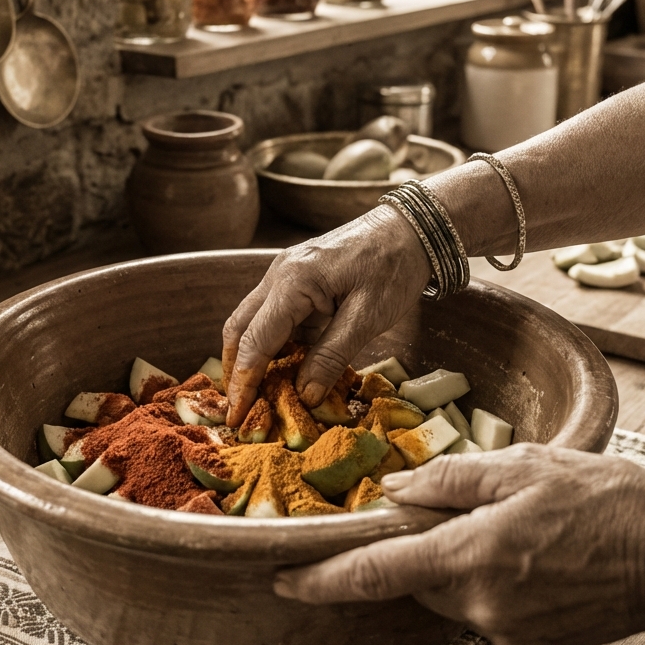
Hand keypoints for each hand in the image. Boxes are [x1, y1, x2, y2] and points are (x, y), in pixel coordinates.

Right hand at [222, 205, 430, 425]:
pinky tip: (281, 369)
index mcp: (293, 282)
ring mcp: (284, 274)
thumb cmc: (394, 267)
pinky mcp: (296, 279)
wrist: (410, 228)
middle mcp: (279, 274)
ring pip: (251, 321)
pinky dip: (271, 344)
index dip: (244, 381)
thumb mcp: (368, 317)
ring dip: (250, 357)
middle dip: (235, 370)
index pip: (255, 340)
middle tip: (238, 409)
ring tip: (256, 395)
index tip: (236, 415)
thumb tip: (303, 395)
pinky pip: (272, 315)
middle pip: (239, 328)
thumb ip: (332, 356)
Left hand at [273, 444, 644, 644]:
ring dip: (459, 561)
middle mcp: (484, 606)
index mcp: (473, 556)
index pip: (377, 572)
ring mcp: (508, 633)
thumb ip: (447, 480)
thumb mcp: (519, 465)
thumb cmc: (599, 496)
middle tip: (457, 511)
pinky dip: (488, 581)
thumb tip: (394, 492)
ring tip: (511, 528)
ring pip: (451, 593)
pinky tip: (528, 555)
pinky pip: (484, 611)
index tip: (284, 579)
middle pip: (417, 578)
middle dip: (422, 546)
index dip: (323, 578)